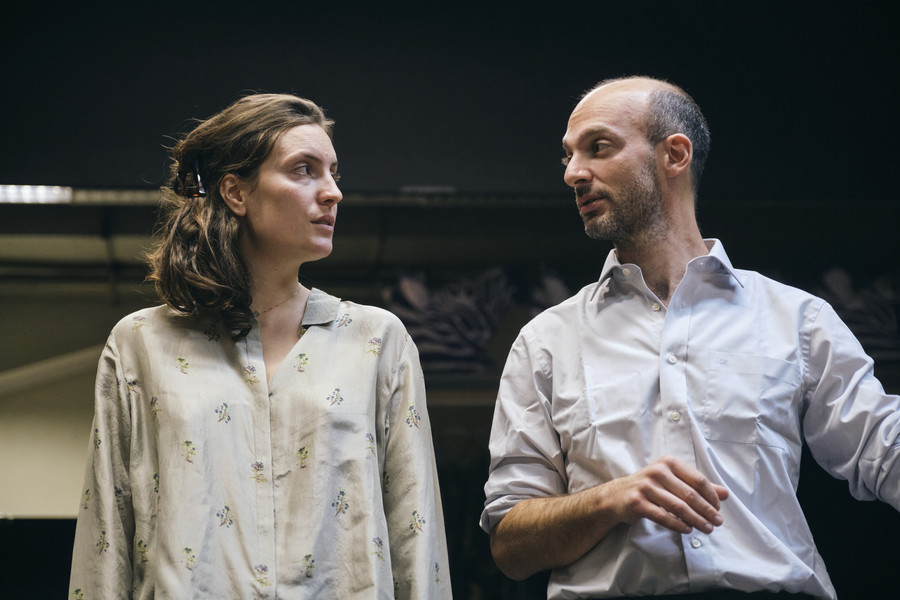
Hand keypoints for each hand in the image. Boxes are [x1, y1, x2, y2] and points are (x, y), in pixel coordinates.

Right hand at [600, 455, 728, 533]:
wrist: (617, 495)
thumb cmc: (650, 487)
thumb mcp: (673, 481)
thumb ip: (698, 486)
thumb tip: (725, 494)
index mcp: (669, 462)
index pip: (698, 480)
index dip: (711, 496)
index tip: (718, 509)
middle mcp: (657, 471)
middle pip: (690, 494)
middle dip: (707, 511)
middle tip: (717, 523)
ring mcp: (645, 487)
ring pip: (678, 507)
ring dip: (696, 520)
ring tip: (707, 529)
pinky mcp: (637, 502)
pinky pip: (662, 516)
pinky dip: (678, 525)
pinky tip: (688, 530)